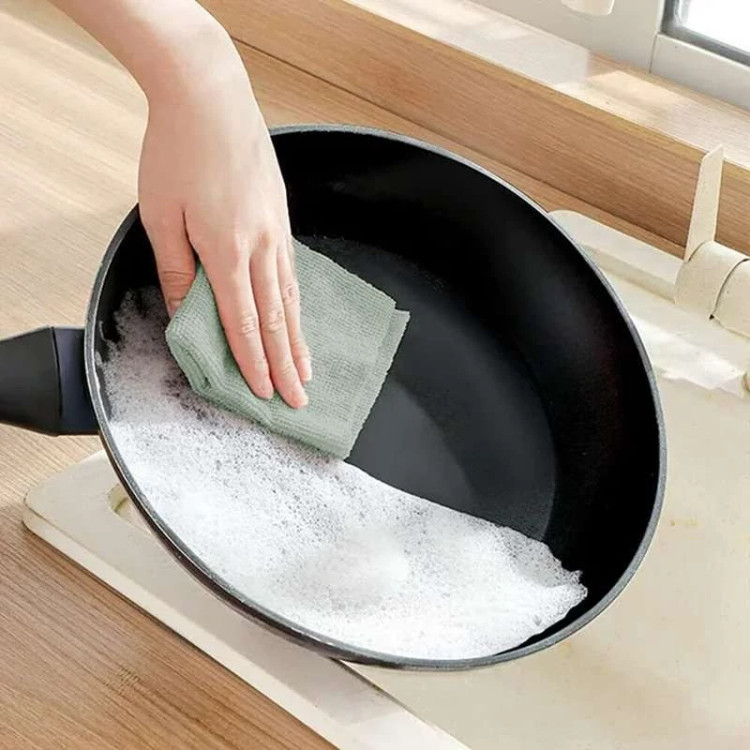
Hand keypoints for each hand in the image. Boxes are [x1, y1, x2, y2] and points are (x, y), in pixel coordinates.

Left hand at [138, 31, 309, 407]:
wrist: (210, 96)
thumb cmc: (177, 151)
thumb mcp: (161, 214)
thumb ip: (175, 269)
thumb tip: (181, 312)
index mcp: (226, 249)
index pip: (242, 321)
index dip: (253, 362)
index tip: (263, 395)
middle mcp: (259, 246)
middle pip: (276, 319)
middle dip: (287, 366)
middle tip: (299, 402)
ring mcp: (276, 232)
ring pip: (291, 299)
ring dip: (299, 341)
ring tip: (308, 372)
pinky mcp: (282, 219)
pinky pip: (293, 273)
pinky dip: (298, 305)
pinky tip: (300, 321)